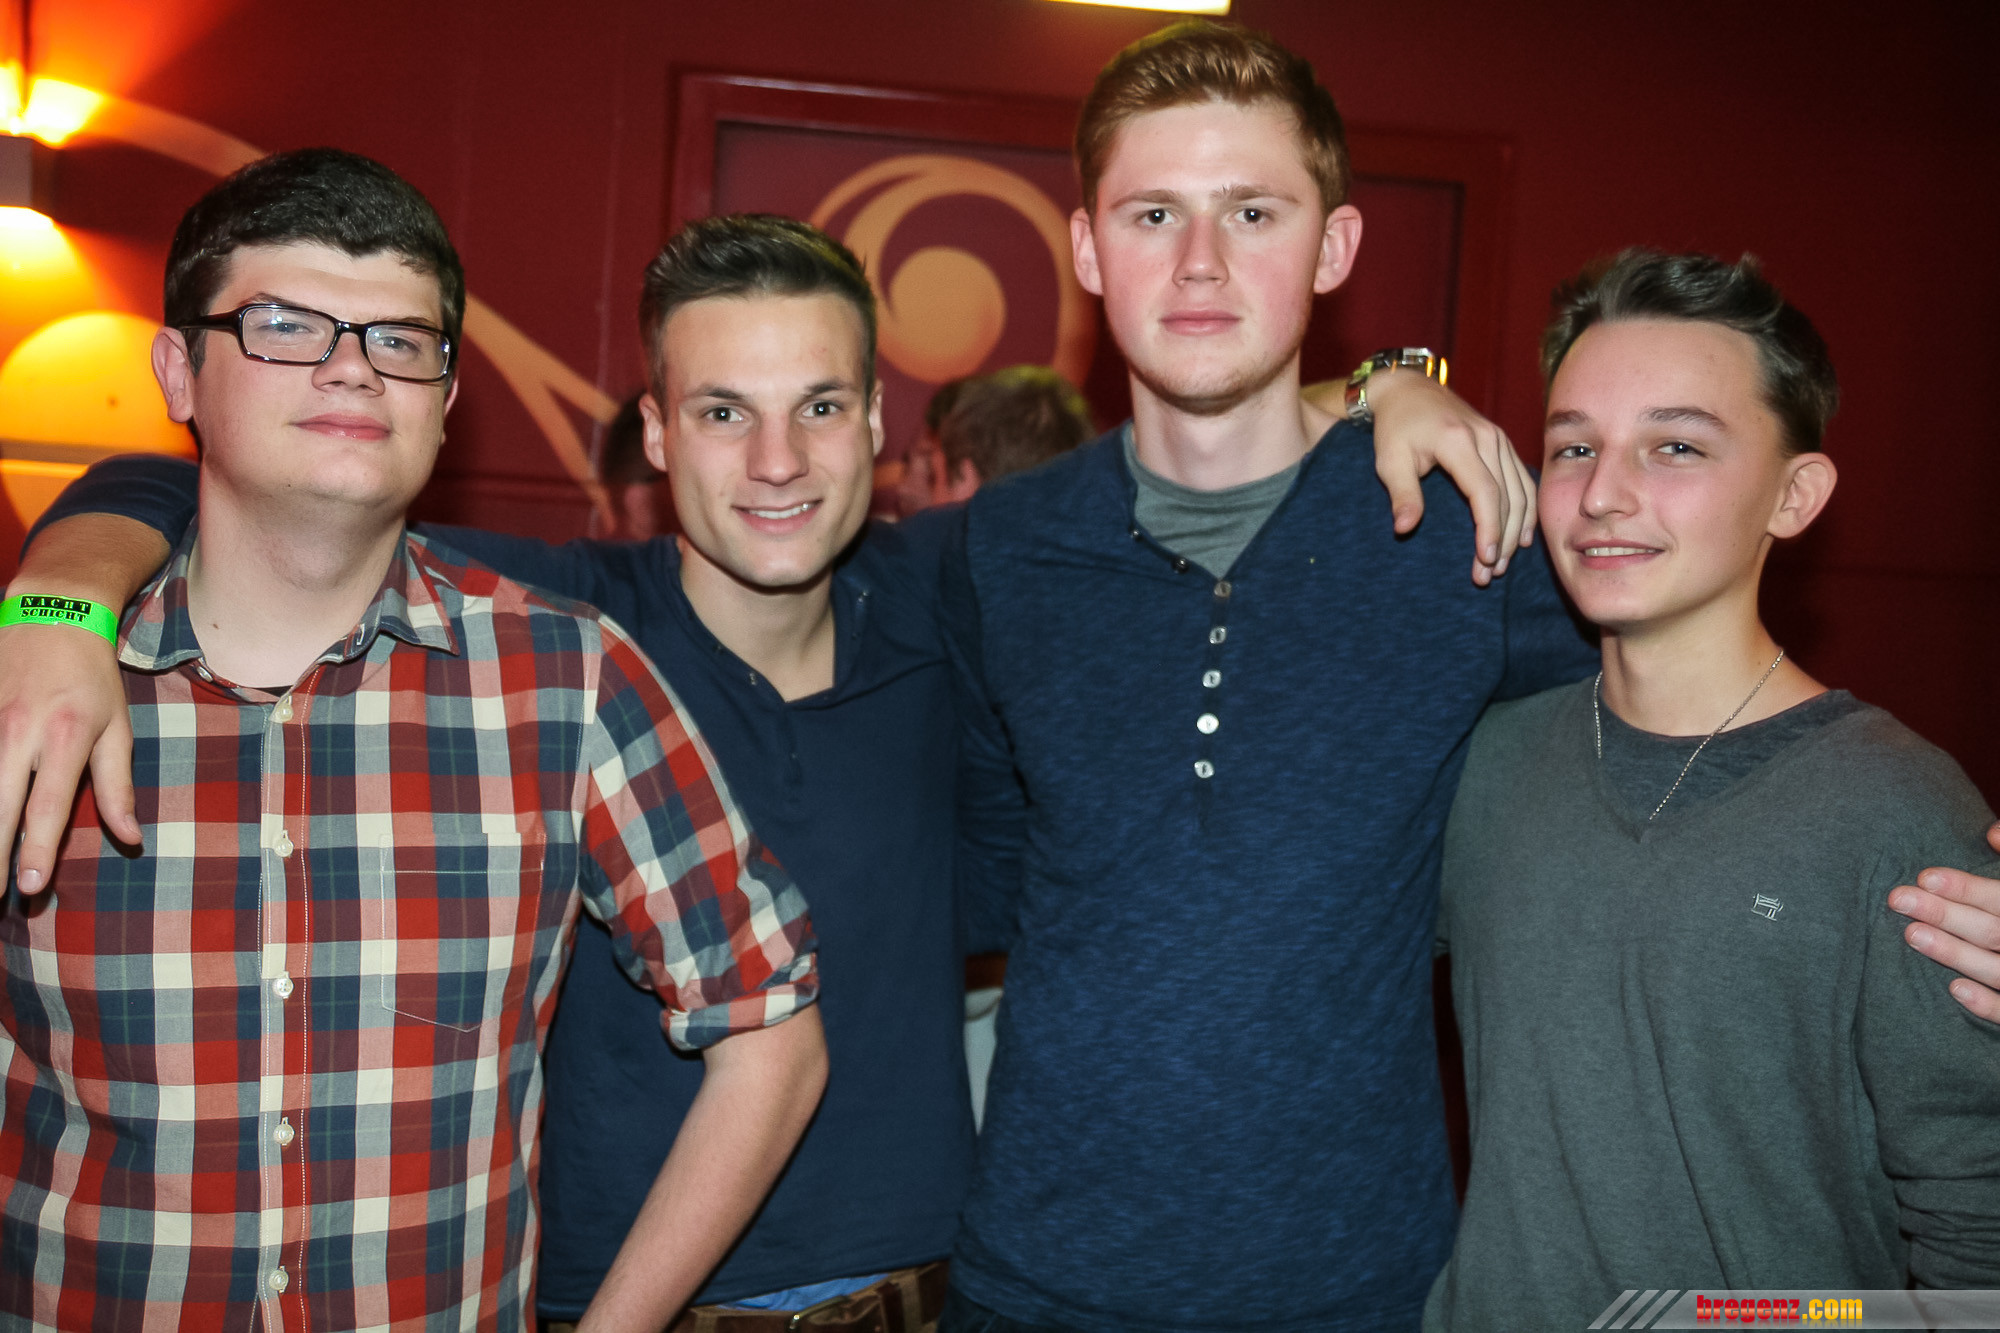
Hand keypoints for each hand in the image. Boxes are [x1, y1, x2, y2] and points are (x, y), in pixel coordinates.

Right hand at [1, 511, 165, 892]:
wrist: (51, 615)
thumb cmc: (91, 678)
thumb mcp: (116, 727)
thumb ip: (117, 786)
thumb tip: (129, 838)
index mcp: (64, 739)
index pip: (47, 808)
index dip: (37, 852)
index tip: (30, 889)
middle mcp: (18, 733)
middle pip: (0, 807)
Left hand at [1309, 372, 1536, 585]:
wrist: (1408, 390)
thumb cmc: (1394, 427)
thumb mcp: (1389, 460)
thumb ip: (1401, 494)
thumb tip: (1404, 529)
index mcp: (1459, 441)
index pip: (1485, 492)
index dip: (1489, 528)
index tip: (1484, 559)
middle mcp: (1487, 438)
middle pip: (1507, 497)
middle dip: (1501, 539)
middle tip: (1489, 575)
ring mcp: (1498, 438)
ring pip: (1520, 491)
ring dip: (1515, 530)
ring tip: (1501, 564)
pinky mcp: (1502, 442)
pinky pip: (1523, 480)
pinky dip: (1526, 510)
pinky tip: (1521, 537)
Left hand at [1889, 821, 1999, 1021]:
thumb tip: (1990, 831)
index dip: (1966, 888)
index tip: (1924, 876)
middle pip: (1991, 930)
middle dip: (1945, 914)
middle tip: (1897, 899)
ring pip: (1997, 970)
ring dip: (1955, 954)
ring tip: (1911, 934)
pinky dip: (1986, 1004)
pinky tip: (1954, 990)